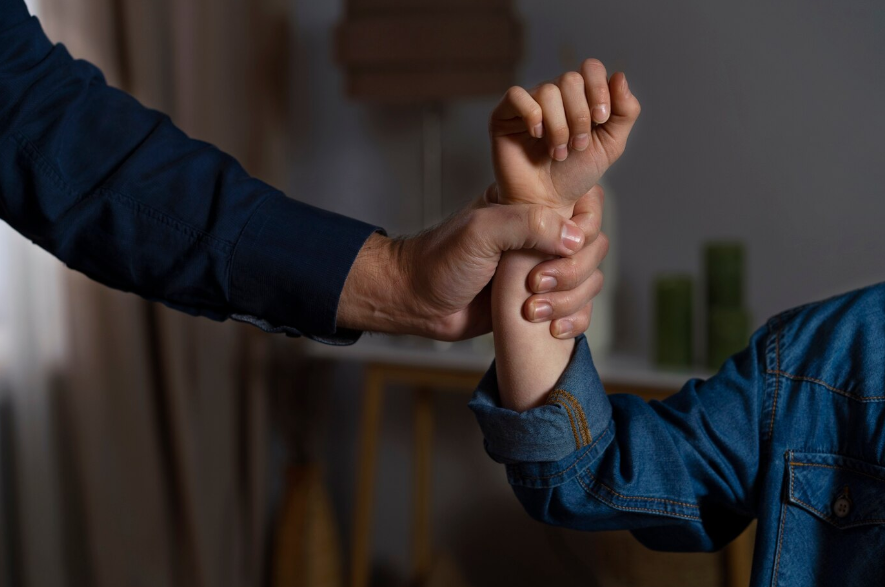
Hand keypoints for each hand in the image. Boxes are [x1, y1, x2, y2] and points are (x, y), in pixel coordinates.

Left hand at [337, 185, 606, 340]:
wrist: (418, 302)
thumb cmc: (440, 261)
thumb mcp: (481, 231)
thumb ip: (527, 224)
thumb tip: (575, 238)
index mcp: (531, 206)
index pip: (586, 205)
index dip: (583, 228)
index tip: (559, 248)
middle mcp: (543, 235)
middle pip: (594, 247)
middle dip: (573, 272)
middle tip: (535, 284)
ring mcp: (544, 268)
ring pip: (590, 280)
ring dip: (570, 300)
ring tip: (531, 310)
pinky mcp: (542, 301)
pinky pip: (579, 309)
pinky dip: (574, 320)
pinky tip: (552, 329)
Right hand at [489, 59, 639, 210]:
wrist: (547, 203)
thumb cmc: (575, 175)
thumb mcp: (610, 145)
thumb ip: (625, 112)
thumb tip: (619, 76)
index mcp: (580, 97)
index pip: (590, 69)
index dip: (599, 89)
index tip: (601, 119)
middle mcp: (554, 95)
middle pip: (570, 79)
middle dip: (580, 116)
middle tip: (578, 146)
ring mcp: (529, 103)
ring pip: (548, 91)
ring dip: (559, 127)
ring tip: (558, 152)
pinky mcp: (504, 115)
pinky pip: (517, 95)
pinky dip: (532, 116)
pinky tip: (536, 136)